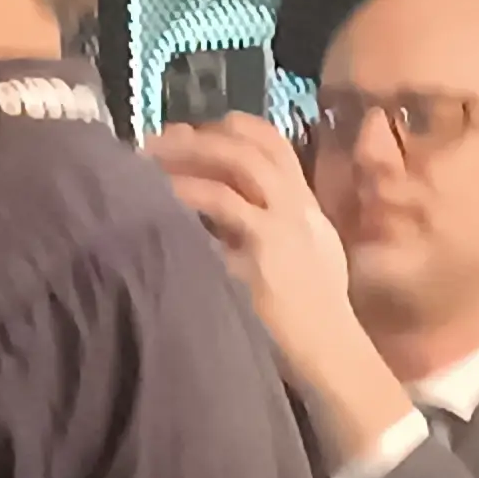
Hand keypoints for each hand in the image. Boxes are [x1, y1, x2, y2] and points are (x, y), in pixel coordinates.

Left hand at [149, 114, 411, 460]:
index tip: (196, 127)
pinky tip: (160, 205)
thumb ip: (283, 220)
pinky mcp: (258, 259)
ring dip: (186, 165)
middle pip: (247, 150)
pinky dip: (187, 203)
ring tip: (147, 168)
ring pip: (231, 176)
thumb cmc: (317, 308)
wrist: (331, 351)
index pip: (275, 143)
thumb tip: (239, 199)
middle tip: (156, 142)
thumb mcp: (311, 250)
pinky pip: (217, 218)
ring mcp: (277, 232)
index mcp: (305, 204)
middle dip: (198, 139)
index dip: (234, 126)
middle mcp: (294, 208)